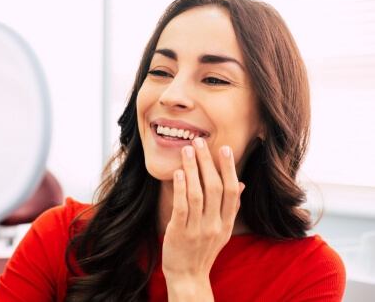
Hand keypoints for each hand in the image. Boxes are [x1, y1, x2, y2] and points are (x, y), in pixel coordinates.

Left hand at [162, 138, 244, 298]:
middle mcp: (215, 225)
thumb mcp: (222, 230)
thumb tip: (240, 183)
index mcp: (226, 223)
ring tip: (187, 150)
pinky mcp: (179, 233)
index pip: (231, 191)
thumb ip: (230, 207)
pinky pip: (182, 207)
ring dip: (193, 170)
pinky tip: (178, 173)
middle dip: (207, 163)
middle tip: (200, 142)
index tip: (224, 148)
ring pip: (198, 194)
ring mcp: (198, 230)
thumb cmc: (203, 250)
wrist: (188, 277)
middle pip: (215, 188)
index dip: (229, 169)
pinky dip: (181, 188)